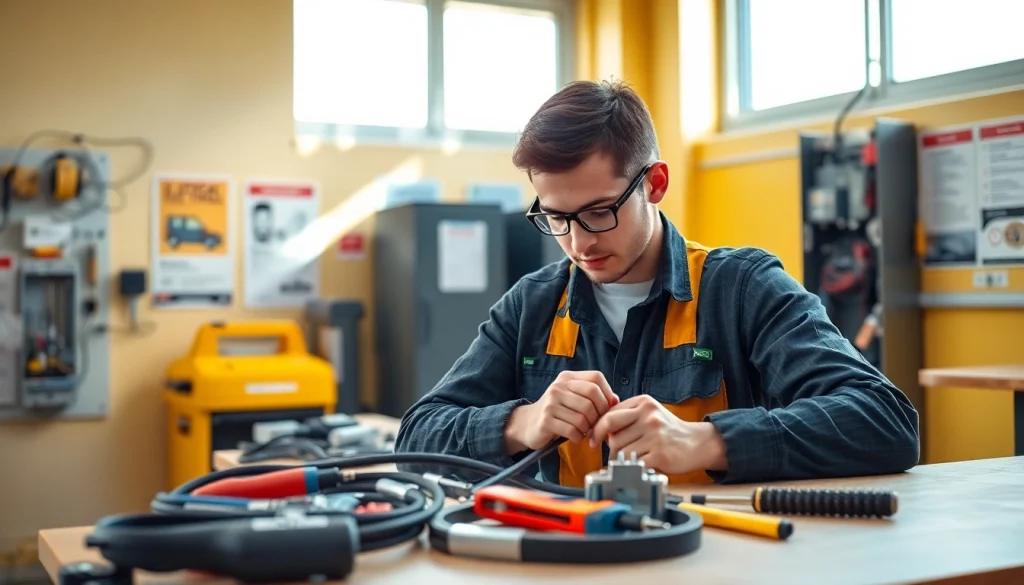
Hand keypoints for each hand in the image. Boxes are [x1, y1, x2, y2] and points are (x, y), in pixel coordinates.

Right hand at [505, 371, 618, 452]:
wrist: (528, 424)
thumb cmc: (557, 412)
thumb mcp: (573, 397)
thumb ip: (593, 396)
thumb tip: (615, 400)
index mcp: (567, 378)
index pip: (596, 378)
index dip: (607, 393)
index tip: (607, 408)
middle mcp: (558, 387)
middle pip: (592, 397)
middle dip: (600, 414)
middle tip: (596, 424)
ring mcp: (551, 403)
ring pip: (584, 416)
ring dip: (588, 429)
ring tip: (585, 431)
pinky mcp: (546, 420)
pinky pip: (572, 430)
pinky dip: (578, 437)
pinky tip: (575, 437)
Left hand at [589, 395, 727, 474]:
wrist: (697, 443)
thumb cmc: (668, 430)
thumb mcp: (649, 413)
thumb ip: (626, 415)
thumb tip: (598, 426)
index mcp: (643, 403)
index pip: (609, 416)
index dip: (598, 430)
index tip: (594, 439)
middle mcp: (649, 416)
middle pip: (612, 435)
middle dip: (610, 446)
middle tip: (614, 450)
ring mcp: (655, 435)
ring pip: (621, 451)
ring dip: (623, 458)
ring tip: (636, 455)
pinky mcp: (660, 454)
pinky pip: (634, 463)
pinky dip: (634, 466)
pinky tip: (643, 462)